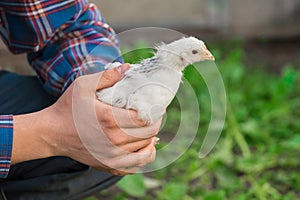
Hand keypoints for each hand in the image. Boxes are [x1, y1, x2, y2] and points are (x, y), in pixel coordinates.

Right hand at [12, 64, 160, 175]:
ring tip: (149, 128)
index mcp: (110, 120)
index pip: (146, 119)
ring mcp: (111, 157)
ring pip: (146, 150)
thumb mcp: (83, 86)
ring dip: (152, 138)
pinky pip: (136, 165)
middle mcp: (113, 141)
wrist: (52, 134)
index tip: (156, 105)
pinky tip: (144, 146)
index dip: (156, 112)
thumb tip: (129, 68)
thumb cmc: (68, 108)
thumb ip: (107, 76)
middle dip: (156, 123)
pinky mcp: (108, 165)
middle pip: (149, 134)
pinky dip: (145, 156)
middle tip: (154, 114)